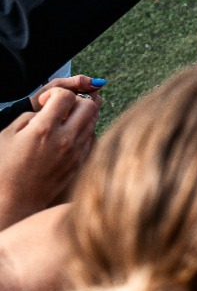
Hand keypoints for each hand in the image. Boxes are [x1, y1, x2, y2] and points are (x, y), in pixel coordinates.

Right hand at [0, 84, 99, 228]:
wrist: (16, 199)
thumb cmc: (5, 167)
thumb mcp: (8, 135)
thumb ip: (29, 117)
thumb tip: (47, 110)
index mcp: (43, 130)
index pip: (65, 96)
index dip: (55, 92)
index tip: (45, 101)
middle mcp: (65, 140)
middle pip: (88, 105)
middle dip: (76, 99)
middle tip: (61, 106)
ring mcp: (76, 152)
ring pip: (94, 120)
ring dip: (83, 113)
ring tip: (66, 117)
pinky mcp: (81, 162)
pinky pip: (91, 137)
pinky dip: (84, 129)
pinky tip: (69, 134)